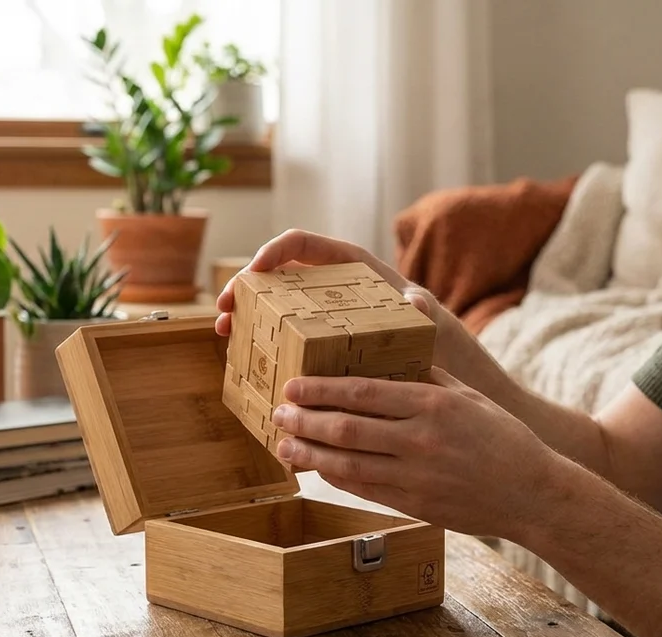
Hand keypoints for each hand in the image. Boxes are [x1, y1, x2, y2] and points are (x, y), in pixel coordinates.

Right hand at [214, 229, 487, 393]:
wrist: (439, 367)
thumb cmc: (434, 334)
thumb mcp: (427, 317)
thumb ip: (420, 307)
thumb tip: (415, 299)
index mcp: (351, 267)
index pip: (302, 243)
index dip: (273, 251)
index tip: (253, 273)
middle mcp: (330, 286)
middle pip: (276, 275)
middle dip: (245, 288)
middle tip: (222, 311)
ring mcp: (320, 314)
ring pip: (272, 305)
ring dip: (245, 316)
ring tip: (225, 335)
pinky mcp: (317, 342)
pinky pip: (282, 335)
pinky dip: (262, 342)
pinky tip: (247, 360)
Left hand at [270, 367, 553, 539]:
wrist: (531, 494)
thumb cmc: (501, 438)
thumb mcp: (467, 396)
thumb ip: (425, 377)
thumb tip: (386, 356)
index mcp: (432, 405)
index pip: (363, 392)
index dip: (322, 390)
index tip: (294, 384)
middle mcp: (420, 440)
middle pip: (347, 429)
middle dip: (306, 420)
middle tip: (279, 411)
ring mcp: (415, 476)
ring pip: (348, 464)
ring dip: (310, 453)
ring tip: (284, 443)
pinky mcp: (414, 504)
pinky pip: (364, 489)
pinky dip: (335, 477)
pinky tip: (316, 467)